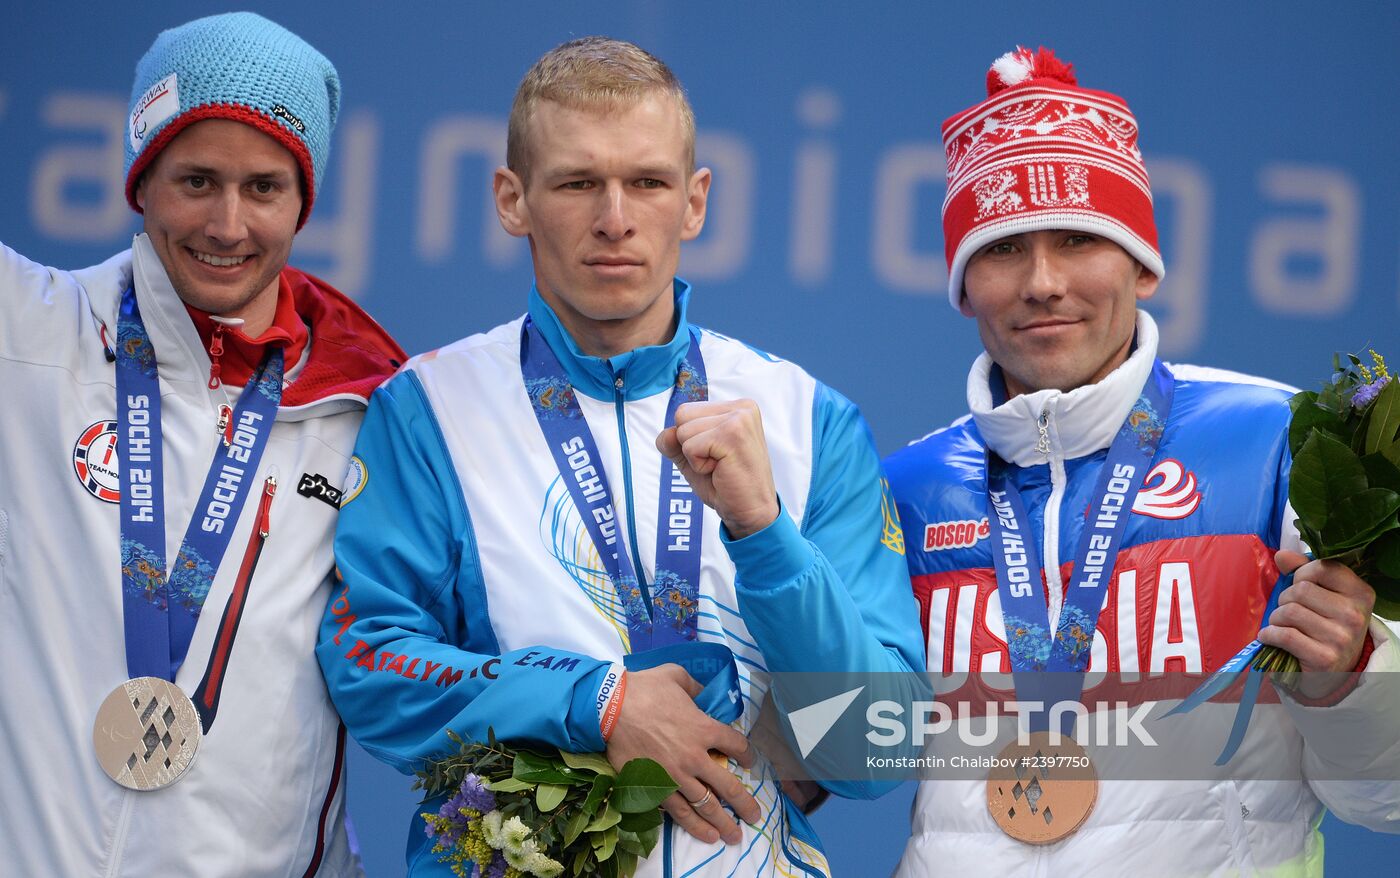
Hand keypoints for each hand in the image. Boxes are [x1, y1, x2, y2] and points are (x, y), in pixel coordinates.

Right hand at [605, 664, 759, 843]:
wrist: (610, 706)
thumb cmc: (644, 688)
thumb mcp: (677, 676)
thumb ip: (696, 688)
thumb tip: (703, 695)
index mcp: (704, 728)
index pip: (737, 745)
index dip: (747, 755)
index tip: (749, 761)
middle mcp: (694, 756)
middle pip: (728, 786)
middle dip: (744, 804)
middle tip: (754, 816)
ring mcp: (675, 775)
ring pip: (705, 805)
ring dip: (722, 822)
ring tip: (733, 835)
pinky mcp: (654, 786)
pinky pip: (678, 811)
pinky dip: (693, 825)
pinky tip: (706, 835)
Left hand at [655, 400, 778, 538]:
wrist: (750, 512)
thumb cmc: (726, 485)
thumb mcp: (693, 458)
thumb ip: (674, 442)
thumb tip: (667, 433)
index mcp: (736, 407)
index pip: (685, 411)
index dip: (690, 439)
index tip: (716, 455)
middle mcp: (742, 408)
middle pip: (682, 416)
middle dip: (690, 446)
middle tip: (718, 463)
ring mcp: (739, 419)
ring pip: (683, 431)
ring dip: (695, 458)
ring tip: (720, 467)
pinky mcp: (733, 434)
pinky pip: (689, 447)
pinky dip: (698, 465)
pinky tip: (721, 471)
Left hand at [1259, 550, 1375, 697]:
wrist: (1336, 672)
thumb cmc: (1328, 627)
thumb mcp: (1326, 597)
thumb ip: (1306, 572)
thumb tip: (1283, 554)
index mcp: (1361, 594)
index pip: (1322, 568)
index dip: (1302, 573)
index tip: (1300, 584)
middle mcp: (1355, 616)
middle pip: (1301, 589)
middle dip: (1285, 598)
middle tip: (1289, 610)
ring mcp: (1341, 638)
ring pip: (1289, 611)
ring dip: (1276, 617)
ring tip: (1282, 625)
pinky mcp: (1323, 658)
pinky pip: (1283, 635)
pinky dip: (1269, 634)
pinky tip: (1269, 636)